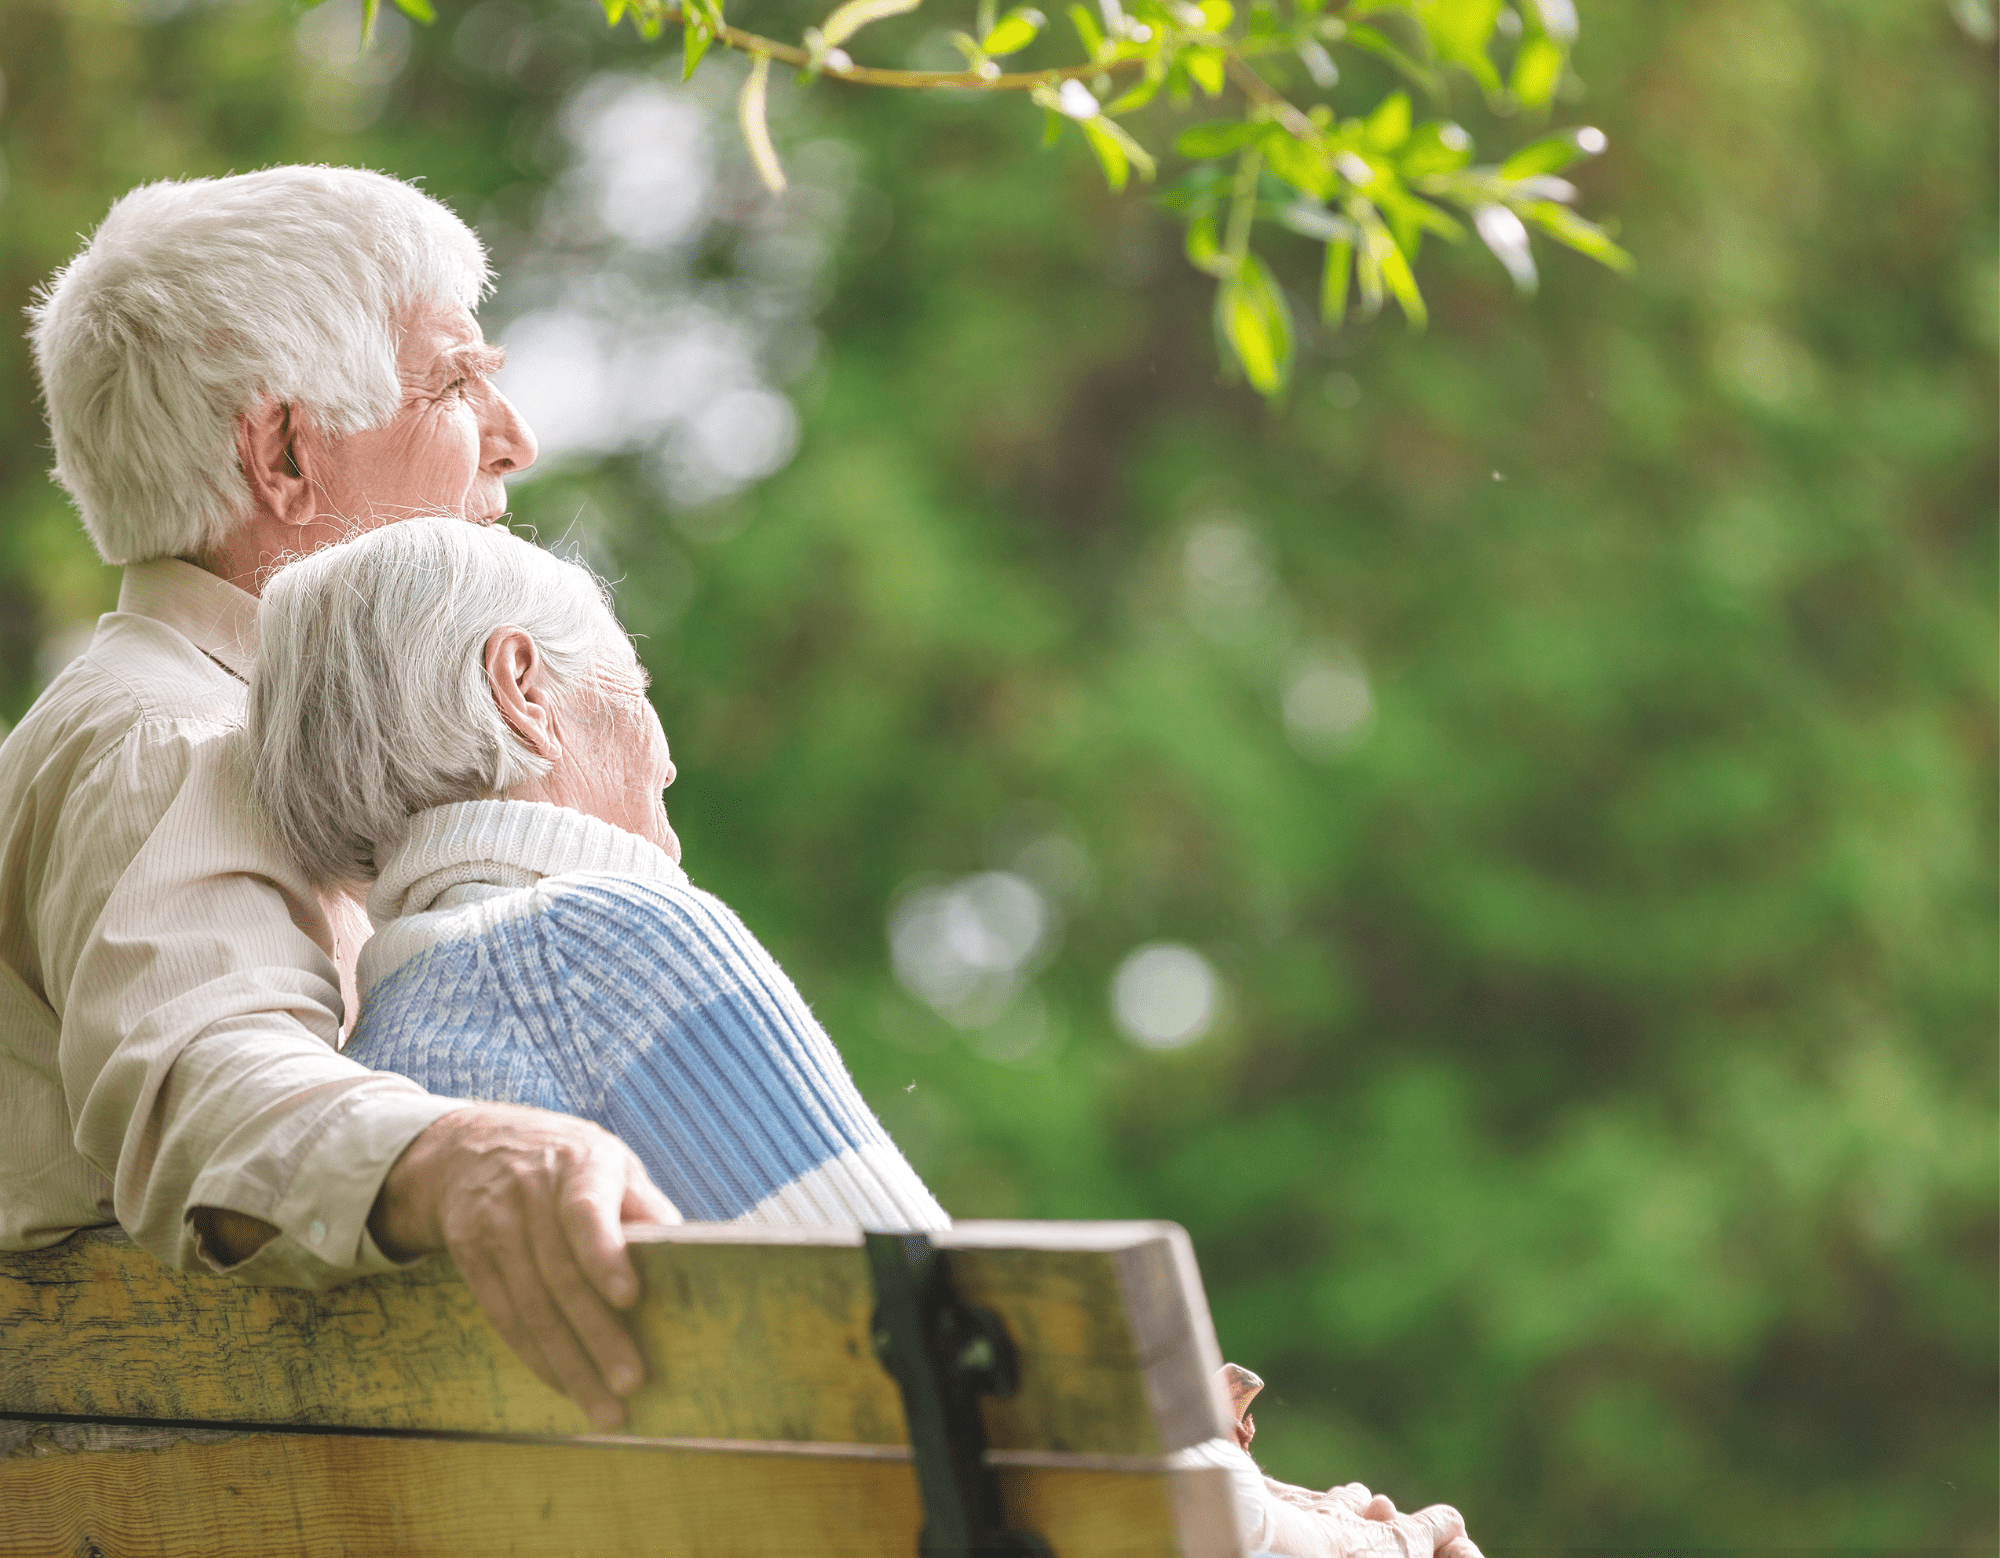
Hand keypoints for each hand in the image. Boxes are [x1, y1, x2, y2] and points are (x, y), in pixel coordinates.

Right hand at [369, 1102, 680, 1428]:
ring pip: (530, 1306)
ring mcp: (493, 1225)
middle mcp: (530, 1193)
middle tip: (630, 1384)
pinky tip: (563, 1386)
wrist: (473, 1146)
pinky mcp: (469, 1254)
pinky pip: (502, 1315)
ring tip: (604, 1408)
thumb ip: (645, 1205)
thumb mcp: (611, 1162)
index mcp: (579, 1164)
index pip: (585, 1211)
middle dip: (596, 1335)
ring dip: (567, 1363)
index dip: (604, 1255)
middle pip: (560, 1275)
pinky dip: (535, 1356)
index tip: (629, 1298)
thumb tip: (686, 1250)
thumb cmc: (568, 1163)